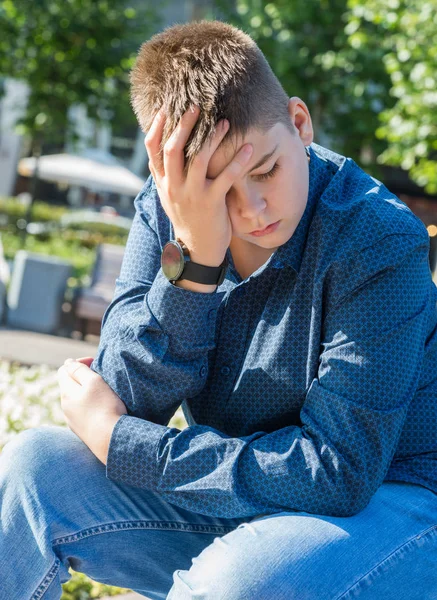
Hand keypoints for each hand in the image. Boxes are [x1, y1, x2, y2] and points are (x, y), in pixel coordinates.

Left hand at [57, 357, 126, 463]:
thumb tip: (68, 363)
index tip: (94, 362)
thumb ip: (79, 370)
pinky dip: (89, 407)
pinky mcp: (82, 432)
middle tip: (100, 376)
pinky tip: (102, 410)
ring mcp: (72, 421)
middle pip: (69, 385)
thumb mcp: (94, 382)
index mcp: (66, 393)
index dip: (78, 362)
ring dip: (85, 393)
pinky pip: (82, 413)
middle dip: (82, 378)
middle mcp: (65, 407)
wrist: (111, 440)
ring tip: (103, 393)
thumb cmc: (105, 407)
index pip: (64, 370)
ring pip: (75, 400)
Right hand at [145, 105, 253, 265]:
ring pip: (198, 160)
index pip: (152, 149)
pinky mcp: (212, 203)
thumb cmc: (188, 217)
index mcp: (163, 182)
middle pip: (173, 149)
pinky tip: (249, 148)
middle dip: (183, 126)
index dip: (156, 126)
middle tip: (195, 106)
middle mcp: (174, 186)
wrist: (197, 249)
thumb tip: (161, 147)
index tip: (165, 107)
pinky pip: (226, 179)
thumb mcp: (169, 196)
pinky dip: (238, 162)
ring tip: (225, 122)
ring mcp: (192, 195)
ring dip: (212, 138)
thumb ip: (165, 173)